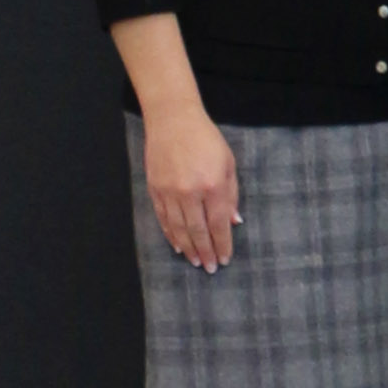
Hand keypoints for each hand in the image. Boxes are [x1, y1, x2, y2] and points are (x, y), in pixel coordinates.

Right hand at [143, 108, 240, 271]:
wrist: (173, 119)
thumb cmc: (206, 138)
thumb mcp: (228, 162)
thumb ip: (231, 194)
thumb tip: (233, 222)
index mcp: (213, 184)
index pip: (218, 223)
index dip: (222, 244)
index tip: (225, 258)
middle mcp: (190, 192)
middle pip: (198, 231)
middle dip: (206, 252)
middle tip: (210, 268)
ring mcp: (170, 192)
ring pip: (179, 229)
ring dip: (188, 248)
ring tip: (195, 262)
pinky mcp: (155, 190)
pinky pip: (164, 219)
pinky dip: (171, 234)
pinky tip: (177, 245)